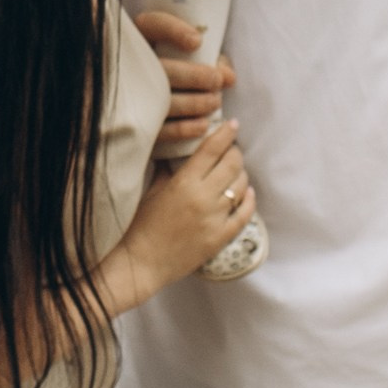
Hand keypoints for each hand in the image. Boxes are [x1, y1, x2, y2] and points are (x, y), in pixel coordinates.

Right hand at [118, 115, 254, 296]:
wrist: (139, 263)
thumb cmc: (139, 225)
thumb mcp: (151, 190)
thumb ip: (167, 169)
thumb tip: (177, 153)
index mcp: (184, 183)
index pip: (212, 149)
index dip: (225, 134)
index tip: (233, 124)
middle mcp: (203, 198)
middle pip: (232, 164)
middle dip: (234, 152)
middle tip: (231, 150)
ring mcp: (214, 219)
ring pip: (241, 186)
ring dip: (241, 175)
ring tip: (235, 171)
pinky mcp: (220, 238)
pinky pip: (244, 214)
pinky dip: (249, 200)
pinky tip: (248, 193)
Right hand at [135, 7, 235, 142]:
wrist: (151, 108)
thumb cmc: (178, 73)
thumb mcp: (190, 59)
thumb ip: (209, 60)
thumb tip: (230, 78)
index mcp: (143, 40)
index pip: (152, 25)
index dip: (174, 31)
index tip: (197, 42)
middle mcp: (131, 66)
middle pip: (162, 69)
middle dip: (196, 77)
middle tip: (216, 82)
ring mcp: (132, 96)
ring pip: (163, 100)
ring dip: (196, 103)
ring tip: (214, 102)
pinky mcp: (137, 125)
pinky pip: (159, 129)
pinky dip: (184, 128)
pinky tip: (203, 125)